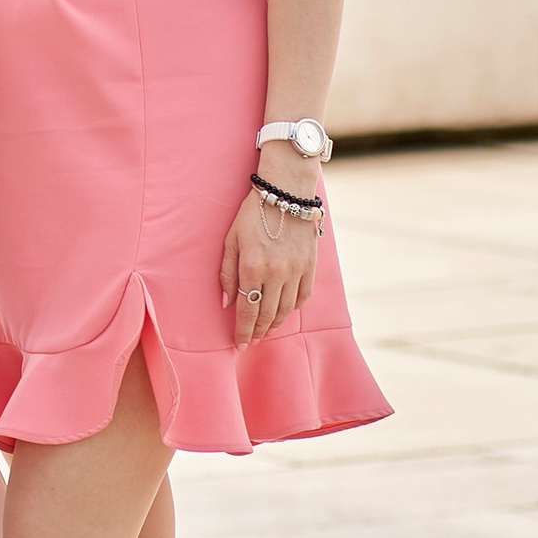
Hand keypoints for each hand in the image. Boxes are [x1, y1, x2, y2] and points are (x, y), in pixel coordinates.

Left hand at [221, 184, 318, 345]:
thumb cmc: (252, 215)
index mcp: (252, 267)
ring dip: (275, 324)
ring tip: (266, 332)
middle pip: (266, 314)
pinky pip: (303, 296)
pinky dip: (293, 309)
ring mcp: (296, 271)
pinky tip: (285, 314)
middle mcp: (276, 273)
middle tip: (251, 341)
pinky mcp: (310, 266)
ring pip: (286, 309)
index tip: (239, 344)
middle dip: (257, 331)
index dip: (243, 331)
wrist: (286, 194)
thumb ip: (228, 274)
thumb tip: (227, 303)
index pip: (247, 310)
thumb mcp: (231, 241)